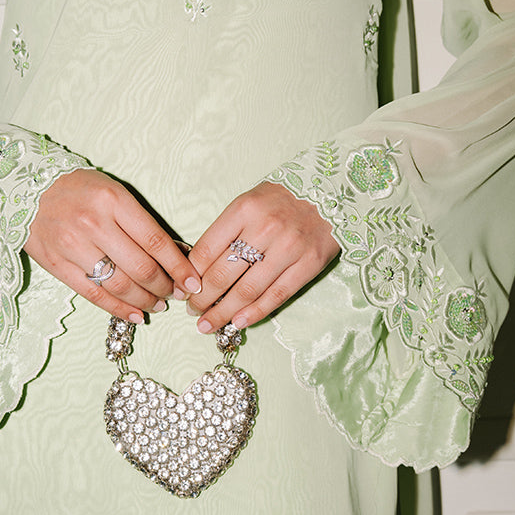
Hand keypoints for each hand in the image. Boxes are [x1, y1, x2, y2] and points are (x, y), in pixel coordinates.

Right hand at [24, 169, 200, 323]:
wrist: (26, 187)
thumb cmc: (79, 189)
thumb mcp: (114, 192)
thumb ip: (141, 222)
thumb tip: (175, 254)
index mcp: (114, 201)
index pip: (155, 241)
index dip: (178, 267)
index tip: (192, 282)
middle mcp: (94, 224)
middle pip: (141, 268)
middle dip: (165, 287)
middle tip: (175, 294)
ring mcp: (73, 247)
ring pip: (120, 285)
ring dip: (145, 301)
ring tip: (158, 304)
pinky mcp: (57, 265)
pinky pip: (94, 295)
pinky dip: (119, 309)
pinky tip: (135, 314)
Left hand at [186, 182, 338, 333]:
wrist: (330, 191)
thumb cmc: (282, 199)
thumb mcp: (249, 202)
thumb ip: (226, 231)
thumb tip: (199, 269)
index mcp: (244, 209)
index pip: (206, 250)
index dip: (190, 275)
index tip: (183, 289)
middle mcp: (265, 228)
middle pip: (223, 274)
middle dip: (202, 299)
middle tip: (193, 310)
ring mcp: (289, 247)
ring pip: (248, 290)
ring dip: (223, 312)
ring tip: (208, 324)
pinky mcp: (309, 264)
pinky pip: (276, 295)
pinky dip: (255, 312)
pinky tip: (239, 322)